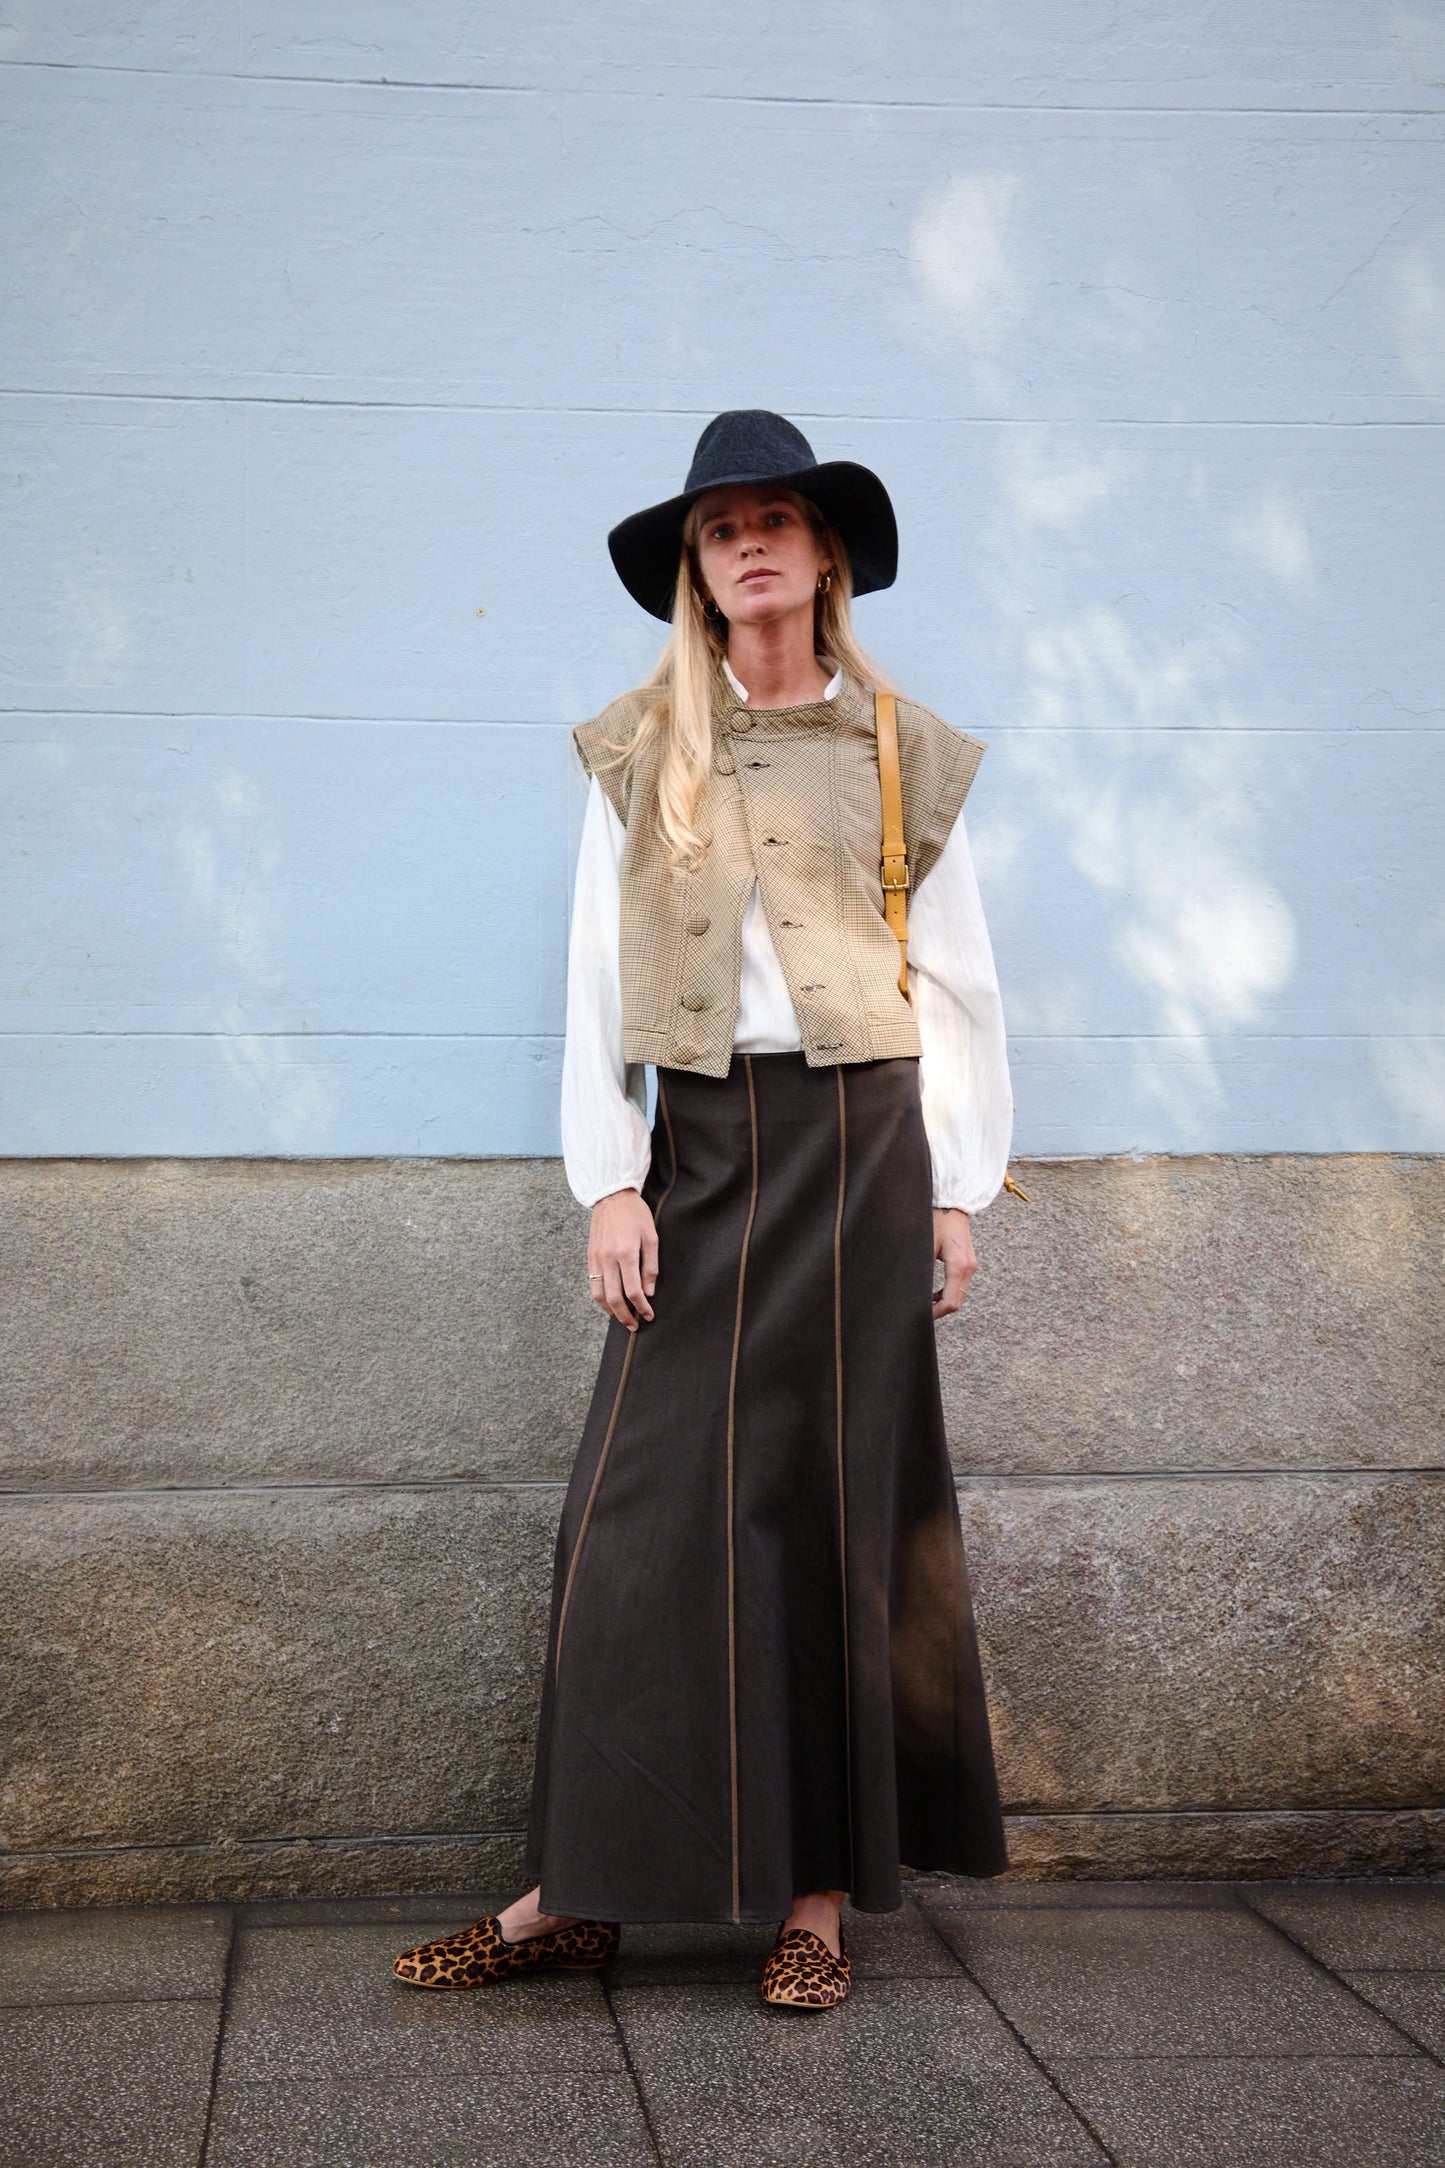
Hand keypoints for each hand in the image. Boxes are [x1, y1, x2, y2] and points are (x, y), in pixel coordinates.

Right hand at [588, 1187, 658, 1330]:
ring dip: (611, 1312)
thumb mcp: (651, 1237)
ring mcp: (596, 1259)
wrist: (611, 1196)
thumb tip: (649, 1292)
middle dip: (625, 1316)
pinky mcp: (590, 1257)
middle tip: (635, 1326)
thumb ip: (651, 1266)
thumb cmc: (635, 1214)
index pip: (633, 1291)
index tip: (649, 1315)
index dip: (642, 1307)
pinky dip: (601, 1299)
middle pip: (614, 1298)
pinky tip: (610, 1303)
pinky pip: (593, 1285)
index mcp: (626, 1253)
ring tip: (622, 1319)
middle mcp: (608, 1259)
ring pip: (599, 1296)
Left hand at [932, 1207, 976, 1318]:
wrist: (952, 1205)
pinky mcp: (969, 1262)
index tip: (921, 1316)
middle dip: (940, 1310)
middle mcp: (968, 1268)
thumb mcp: (925, 1246)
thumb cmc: (936, 1221)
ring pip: (960, 1294)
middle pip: (957, 1301)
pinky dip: (949, 1292)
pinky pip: (961, 1285)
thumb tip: (913, 1291)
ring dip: (944, 1301)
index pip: (950, 1301)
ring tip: (925, 1303)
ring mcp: (971, 1265)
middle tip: (921, 1313)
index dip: (936, 1313)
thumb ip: (922, 1270)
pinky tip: (935, 1292)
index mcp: (958, 1266)